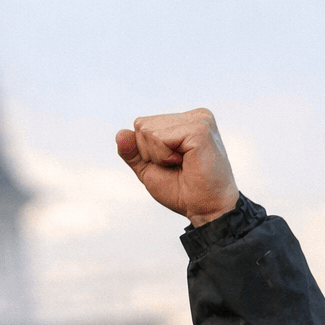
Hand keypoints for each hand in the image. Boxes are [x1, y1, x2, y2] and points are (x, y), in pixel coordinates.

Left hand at [116, 108, 239, 226]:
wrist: (204, 209)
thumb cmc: (181, 190)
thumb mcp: (149, 169)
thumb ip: (132, 151)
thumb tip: (119, 133)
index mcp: (185, 121)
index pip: (141, 124)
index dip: (145, 151)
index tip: (170, 164)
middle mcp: (194, 116)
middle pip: (142, 125)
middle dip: (149, 152)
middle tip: (176, 166)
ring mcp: (199, 120)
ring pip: (148, 131)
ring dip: (158, 155)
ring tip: (182, 164)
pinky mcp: (199, 129)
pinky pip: (159, 137)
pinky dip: (163, 156)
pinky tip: (185, 162)